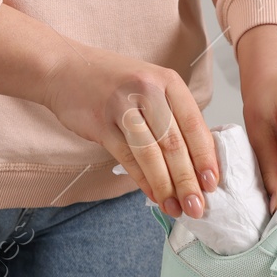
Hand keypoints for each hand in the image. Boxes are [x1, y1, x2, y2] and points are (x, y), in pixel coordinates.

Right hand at [0, 5, 217, 217]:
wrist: (64, 68)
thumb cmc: (113, 82)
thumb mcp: (150, 86)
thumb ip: (173, 115)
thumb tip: (197, 159)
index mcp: (168, 82)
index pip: (195, 125)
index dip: (206, 158)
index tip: (213, 184)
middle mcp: (148, 91)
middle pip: (174, 144)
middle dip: (188, 180)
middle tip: (198, 206)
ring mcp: (123, 106)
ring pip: (151, 154)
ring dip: (166, 186)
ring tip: (176, 208)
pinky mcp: (101, 123)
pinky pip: (127, 157)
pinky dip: (142, 180)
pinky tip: (154, 195)